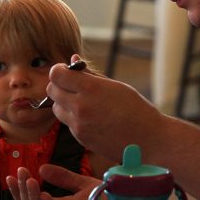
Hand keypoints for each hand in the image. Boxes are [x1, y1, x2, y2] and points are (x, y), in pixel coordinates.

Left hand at [45, 55, 165, 160]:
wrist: (148, 139)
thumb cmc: (136, 109)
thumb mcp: (115, 86)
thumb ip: (90, 74)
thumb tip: (72, 59)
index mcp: (91, 89)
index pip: (56, 74)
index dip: (59, 70)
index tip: (67, 71)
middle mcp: (81, 107)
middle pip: (51, 90)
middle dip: (59, 85)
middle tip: (72, 85)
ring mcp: (79, 125)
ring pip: (56, 108)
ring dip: (63, 102)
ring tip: (82, 101)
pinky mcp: (80, 138)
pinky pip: (67, 123)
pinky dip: (73, 117)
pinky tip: (91, 116)